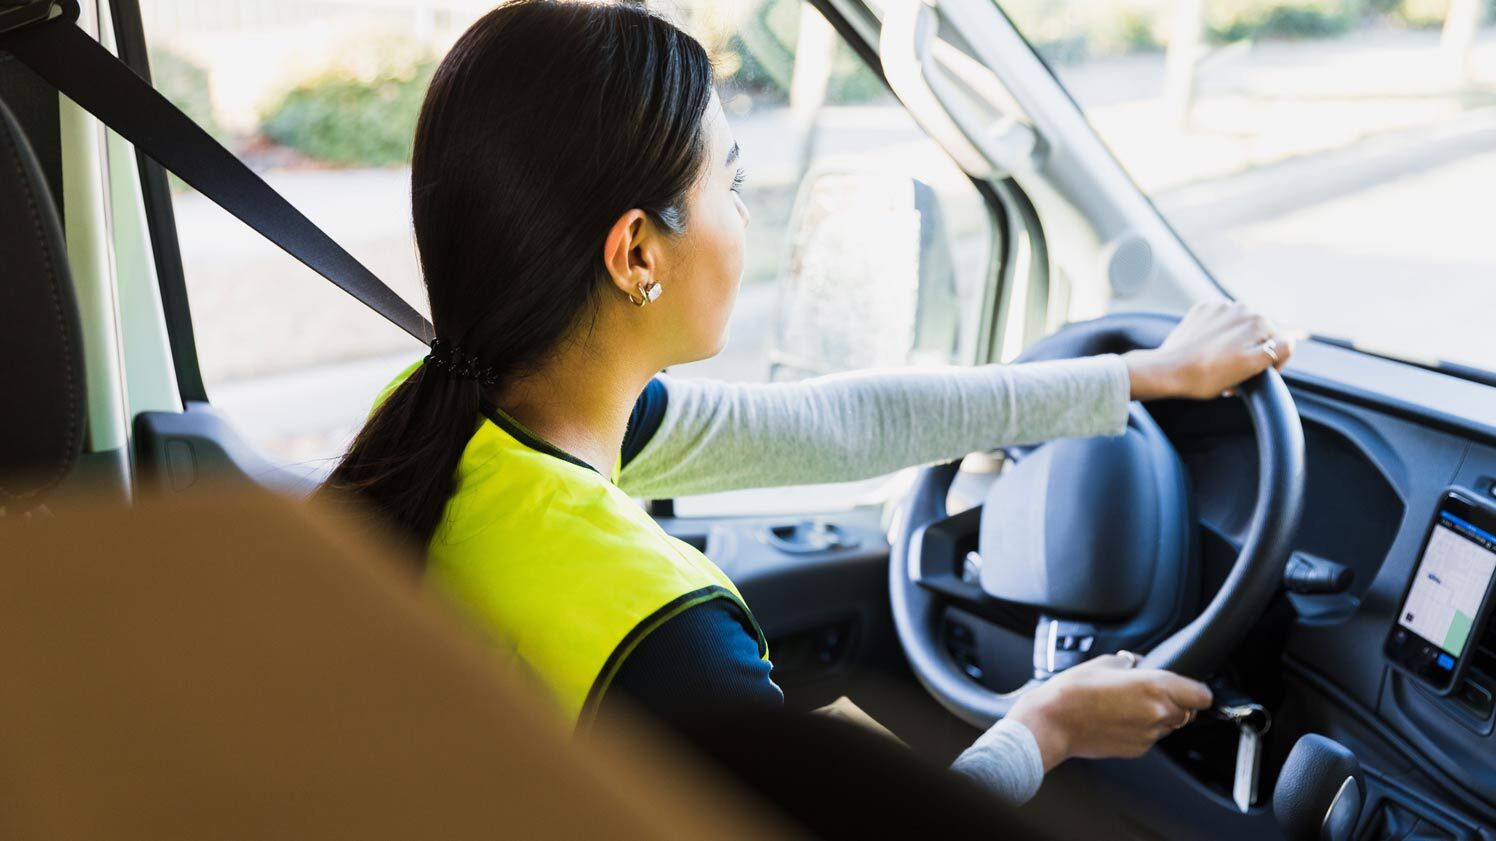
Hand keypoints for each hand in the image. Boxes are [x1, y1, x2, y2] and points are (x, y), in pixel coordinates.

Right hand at [1005, 653, 1212, 771]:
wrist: (1053, 721)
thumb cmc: (1073, 691)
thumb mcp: (1105, 663)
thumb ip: (1131, 664)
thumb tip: (1139, 665)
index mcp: (1156, 687)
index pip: (1202, 695)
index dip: (1196, 690)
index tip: (1189, 688)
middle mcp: (1158, 713)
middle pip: (1188, 712)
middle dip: (1175, 703)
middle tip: (1149, 693)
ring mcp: (1148, 735)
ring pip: (1168, 726)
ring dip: (1157, 717)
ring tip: (1128, 706)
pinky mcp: (1137, 750)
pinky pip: (1149, 738)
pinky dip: (1141, 730)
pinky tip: (1118, 720)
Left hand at [1124, 301, 1293, 400]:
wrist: (1168, 370)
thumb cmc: (1209, 375)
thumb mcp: (1252, 367)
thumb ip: (1277, 350)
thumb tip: (1288, 340)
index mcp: (1258, 321)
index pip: (1280, 345)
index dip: (1272, 366)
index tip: (1255, 378)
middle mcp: (1241, 307)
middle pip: (1258, 336)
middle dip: (1251, 354)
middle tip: (1235, 376)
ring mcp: (1219, 307)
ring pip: (1238, 329)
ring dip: (1235, 345)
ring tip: (1219, 365)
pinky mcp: (1201, 310)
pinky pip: (1218, 323)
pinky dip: (1217, 336)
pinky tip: (1207, 351)